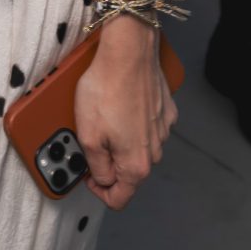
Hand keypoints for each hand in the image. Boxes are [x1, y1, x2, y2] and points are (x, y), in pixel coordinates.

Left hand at [74, 18, 175, 210]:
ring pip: (136, 148)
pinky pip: (145, 126)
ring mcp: (162, 130)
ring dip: (119, 140)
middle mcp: (155, 152)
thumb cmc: (106, 88)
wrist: (128, 51)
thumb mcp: (87, 135)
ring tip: (102, 116)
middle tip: (89, 138)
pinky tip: (118, 104)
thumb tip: (100, 179)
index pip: (119, 198)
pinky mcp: (164, 110)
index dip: (98, 190)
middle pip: (128, 172)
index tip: (86, 174)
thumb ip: (95, 166)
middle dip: (107, 162)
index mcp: (136, 165)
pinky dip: (132, 121)